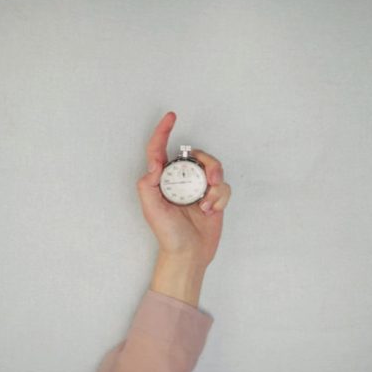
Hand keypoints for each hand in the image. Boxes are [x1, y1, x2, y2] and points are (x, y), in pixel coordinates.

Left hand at [137, 111, 231, 269]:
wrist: (189, 254)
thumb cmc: (167, 234)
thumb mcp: (151, 209)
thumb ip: (148, 184)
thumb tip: (155, 163)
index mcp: (163, 180)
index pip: (159, 149)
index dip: (163, 131)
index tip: (171, 117)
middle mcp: (182, 180)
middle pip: (197, 155)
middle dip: (207, 163)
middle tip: (211, 178)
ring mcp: (199, 188)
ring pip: (214, 168)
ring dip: (216, 183)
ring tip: (209, 200)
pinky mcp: (215, 198)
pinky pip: (224, 186)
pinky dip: (220, 198)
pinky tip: (211, 210)